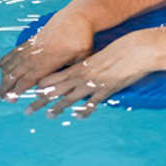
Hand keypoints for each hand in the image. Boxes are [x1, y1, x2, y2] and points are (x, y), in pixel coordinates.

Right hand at [0, 10, 93, 100]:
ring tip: (3, 89)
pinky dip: (6, 63)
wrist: (77, 17)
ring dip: (4, 76)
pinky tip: (4, 71)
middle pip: (16, 72)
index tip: (12, 98)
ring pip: (11, 63)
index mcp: (50, 60)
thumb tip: (70, 86)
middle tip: (3, 98)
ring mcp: (32, 47)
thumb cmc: (82, 39)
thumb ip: (73, 71)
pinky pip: (12, 53)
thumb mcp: (83, 57)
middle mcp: (37, 54)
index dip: (19, 88)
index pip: (29, 77)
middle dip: (7, 86)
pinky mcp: (30, 41)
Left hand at [25, 31, 155, 117]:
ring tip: (48, 116)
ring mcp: (94, 84)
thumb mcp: (101, 55)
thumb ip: (92, 64)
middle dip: (41, 100)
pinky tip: (78, 116)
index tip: (32, 92)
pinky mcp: (106, 90)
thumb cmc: (121, 49)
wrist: (137, 50)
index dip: (43, 85)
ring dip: (57, 108)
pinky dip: (84, 110)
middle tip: (28, 110)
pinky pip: (92, 103)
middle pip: (57, 90)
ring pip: (70, 98)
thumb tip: (87, 69)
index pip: (55, 77)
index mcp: (81, 66)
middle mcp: (83, 76)